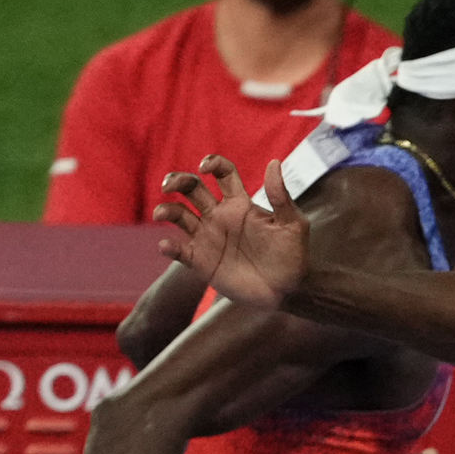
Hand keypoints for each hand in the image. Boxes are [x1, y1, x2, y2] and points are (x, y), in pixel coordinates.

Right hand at [154, 154, 307, 309]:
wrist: (288, 290)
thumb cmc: (293, 255)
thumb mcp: (292, 224)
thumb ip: (281, 196)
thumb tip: (274, 162)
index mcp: (240, 203)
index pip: (221, 173)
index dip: (212, 164)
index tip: (205, 167)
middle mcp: (220, 216)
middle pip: (192, 189)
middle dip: (178, 181)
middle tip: (168, 185)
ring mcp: (209, 238)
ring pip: (179, 215)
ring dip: (167, 210)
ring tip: (161, 214)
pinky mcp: (202, 261)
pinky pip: (180, 251)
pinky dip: (170, 247)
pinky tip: (167, 245)